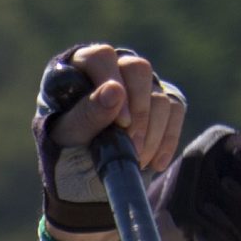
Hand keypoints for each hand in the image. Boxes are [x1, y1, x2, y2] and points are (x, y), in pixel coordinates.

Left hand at [35, 44, 187, 213]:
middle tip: (131, 146)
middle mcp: (112, 69)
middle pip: (138, 70)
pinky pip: (175, 108)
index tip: (119, 122)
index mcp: (77, 70)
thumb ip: (86, 115)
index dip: (112, 84)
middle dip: (139, 113)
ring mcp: (138, 84)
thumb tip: (115, 90)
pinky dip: (168, 137)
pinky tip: (155, 162)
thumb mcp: (68, 139)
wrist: (83, 183)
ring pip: (159, 94)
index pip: (101, 57)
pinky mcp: (161, 100)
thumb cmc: (65, 155)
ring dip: (152, 131)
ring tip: (136, 160)